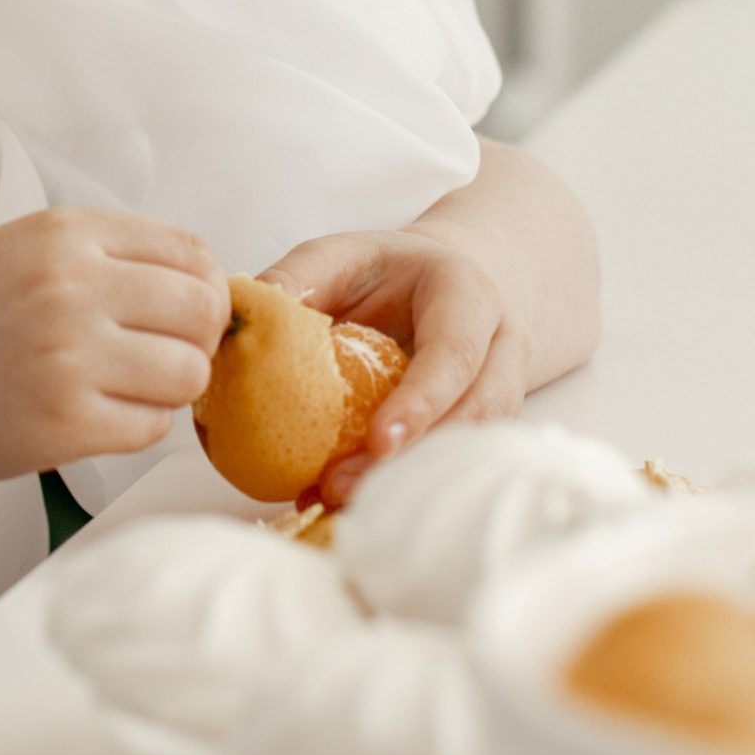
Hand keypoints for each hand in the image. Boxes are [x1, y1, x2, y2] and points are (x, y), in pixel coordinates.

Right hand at [0, 210, 229, 503]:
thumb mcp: (18, 251)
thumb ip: (103, 253)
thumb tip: (205, 279)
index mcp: (62, 233)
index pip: (192, 253)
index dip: (201, 290)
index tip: (182, 314)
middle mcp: (68, 286)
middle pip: (202, 310)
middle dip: (194, 340)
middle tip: (161, 356)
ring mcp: (68, 357)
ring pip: (189, 374)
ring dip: (169, 388)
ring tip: (125, 387)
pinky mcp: (65, 424)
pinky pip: (153, 427)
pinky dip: (136, 427)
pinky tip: (94, 416)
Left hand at [260, 226, 532, 504]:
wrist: (431, 285)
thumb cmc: (382, 272)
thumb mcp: (340, 254)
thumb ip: (299, 276)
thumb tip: (257, 309)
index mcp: (467, 294)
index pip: (455, 353)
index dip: (422, 400)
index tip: (379, 442)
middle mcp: (497, 347)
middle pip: (474, 414)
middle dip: (410, 458)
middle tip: (338, 487)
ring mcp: (497, 392)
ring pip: (467, 449)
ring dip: (403, 481)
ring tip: (331, 498)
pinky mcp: (477, 428)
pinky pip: (449, 465)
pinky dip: (398, 485)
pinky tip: (341, 499)